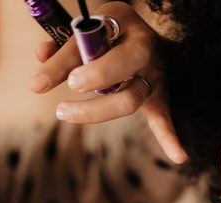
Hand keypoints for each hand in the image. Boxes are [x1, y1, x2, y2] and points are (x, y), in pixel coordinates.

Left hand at [29, 2, 186, 163]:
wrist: (142, 34)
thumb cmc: (110, 32)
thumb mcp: (90, 28)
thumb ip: (67, 45)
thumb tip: (41, 54)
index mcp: (132, 35)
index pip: (104, 49)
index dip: (85, 64)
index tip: (69, 81)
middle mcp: (149, 57)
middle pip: (124, 82)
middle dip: (95, 92)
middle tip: (62, 106)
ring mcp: (155, 80)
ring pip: (130, 102)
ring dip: (95, 112)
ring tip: (62, 112)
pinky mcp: (158, 100)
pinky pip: (164, 120)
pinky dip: (170, 138)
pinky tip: (178, 156)